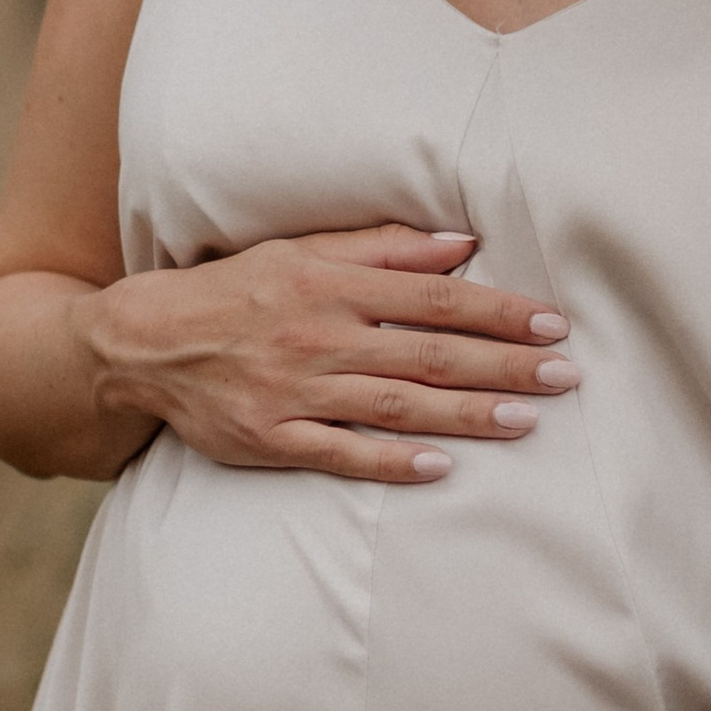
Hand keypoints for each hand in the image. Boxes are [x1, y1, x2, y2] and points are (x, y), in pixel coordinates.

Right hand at [82, 224, 576, 483]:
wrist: (146, 343)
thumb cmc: (237, 289)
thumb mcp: (304, 251)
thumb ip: (383, 247)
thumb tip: (461, 242)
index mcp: (332, 286)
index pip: (433, 298)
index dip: (496, 311)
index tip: (550, 322)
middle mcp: (320, 337)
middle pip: (427, 354)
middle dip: (502, 366)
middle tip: (564, 376)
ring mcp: (297, 392)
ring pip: (396, 406)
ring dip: (466, 415)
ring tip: (525, 421)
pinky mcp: (273, 439)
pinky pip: (341, 454)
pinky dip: (391, 462)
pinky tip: (441, 467)